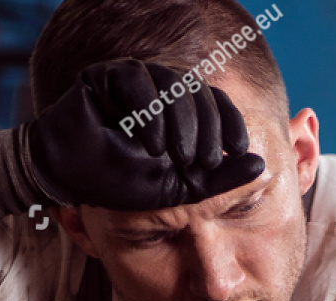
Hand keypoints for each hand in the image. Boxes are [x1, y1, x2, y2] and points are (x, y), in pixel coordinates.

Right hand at [0, 59, 265, 217]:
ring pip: (173, 86)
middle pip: (200, 93)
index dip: (231, 124)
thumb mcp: (181, 190)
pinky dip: (148, 114)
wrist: (72, 180)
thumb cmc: (124, 187)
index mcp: (182, 113)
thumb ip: (219, 181)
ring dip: (180, 125)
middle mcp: (161, 91)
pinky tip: (150, 146)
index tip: (241, 149)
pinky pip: (138, 81)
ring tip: (175, 160)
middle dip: (206, 130)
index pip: (217, 105)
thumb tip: (263, 166)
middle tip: (202, 163)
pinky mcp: (108, 75)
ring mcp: (136, 80)